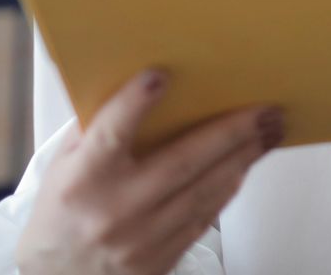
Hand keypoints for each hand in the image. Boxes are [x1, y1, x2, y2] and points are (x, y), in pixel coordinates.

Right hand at [17, 68, 281, 274]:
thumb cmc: (62, 215)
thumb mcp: (63, 168)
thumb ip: (95, 131)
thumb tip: (137, 85)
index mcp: (82, 181)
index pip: (110, 135)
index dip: (134, 104)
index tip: (159, 75)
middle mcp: (114, 211)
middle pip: (182, 162)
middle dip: (231, 132)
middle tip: (265, 109)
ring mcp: (140, 240)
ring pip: (203, 191)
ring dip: (242, 158)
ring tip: (269, 133)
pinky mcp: (159, 261)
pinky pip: (203, 218)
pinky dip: (227, 189)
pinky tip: (243, 167)